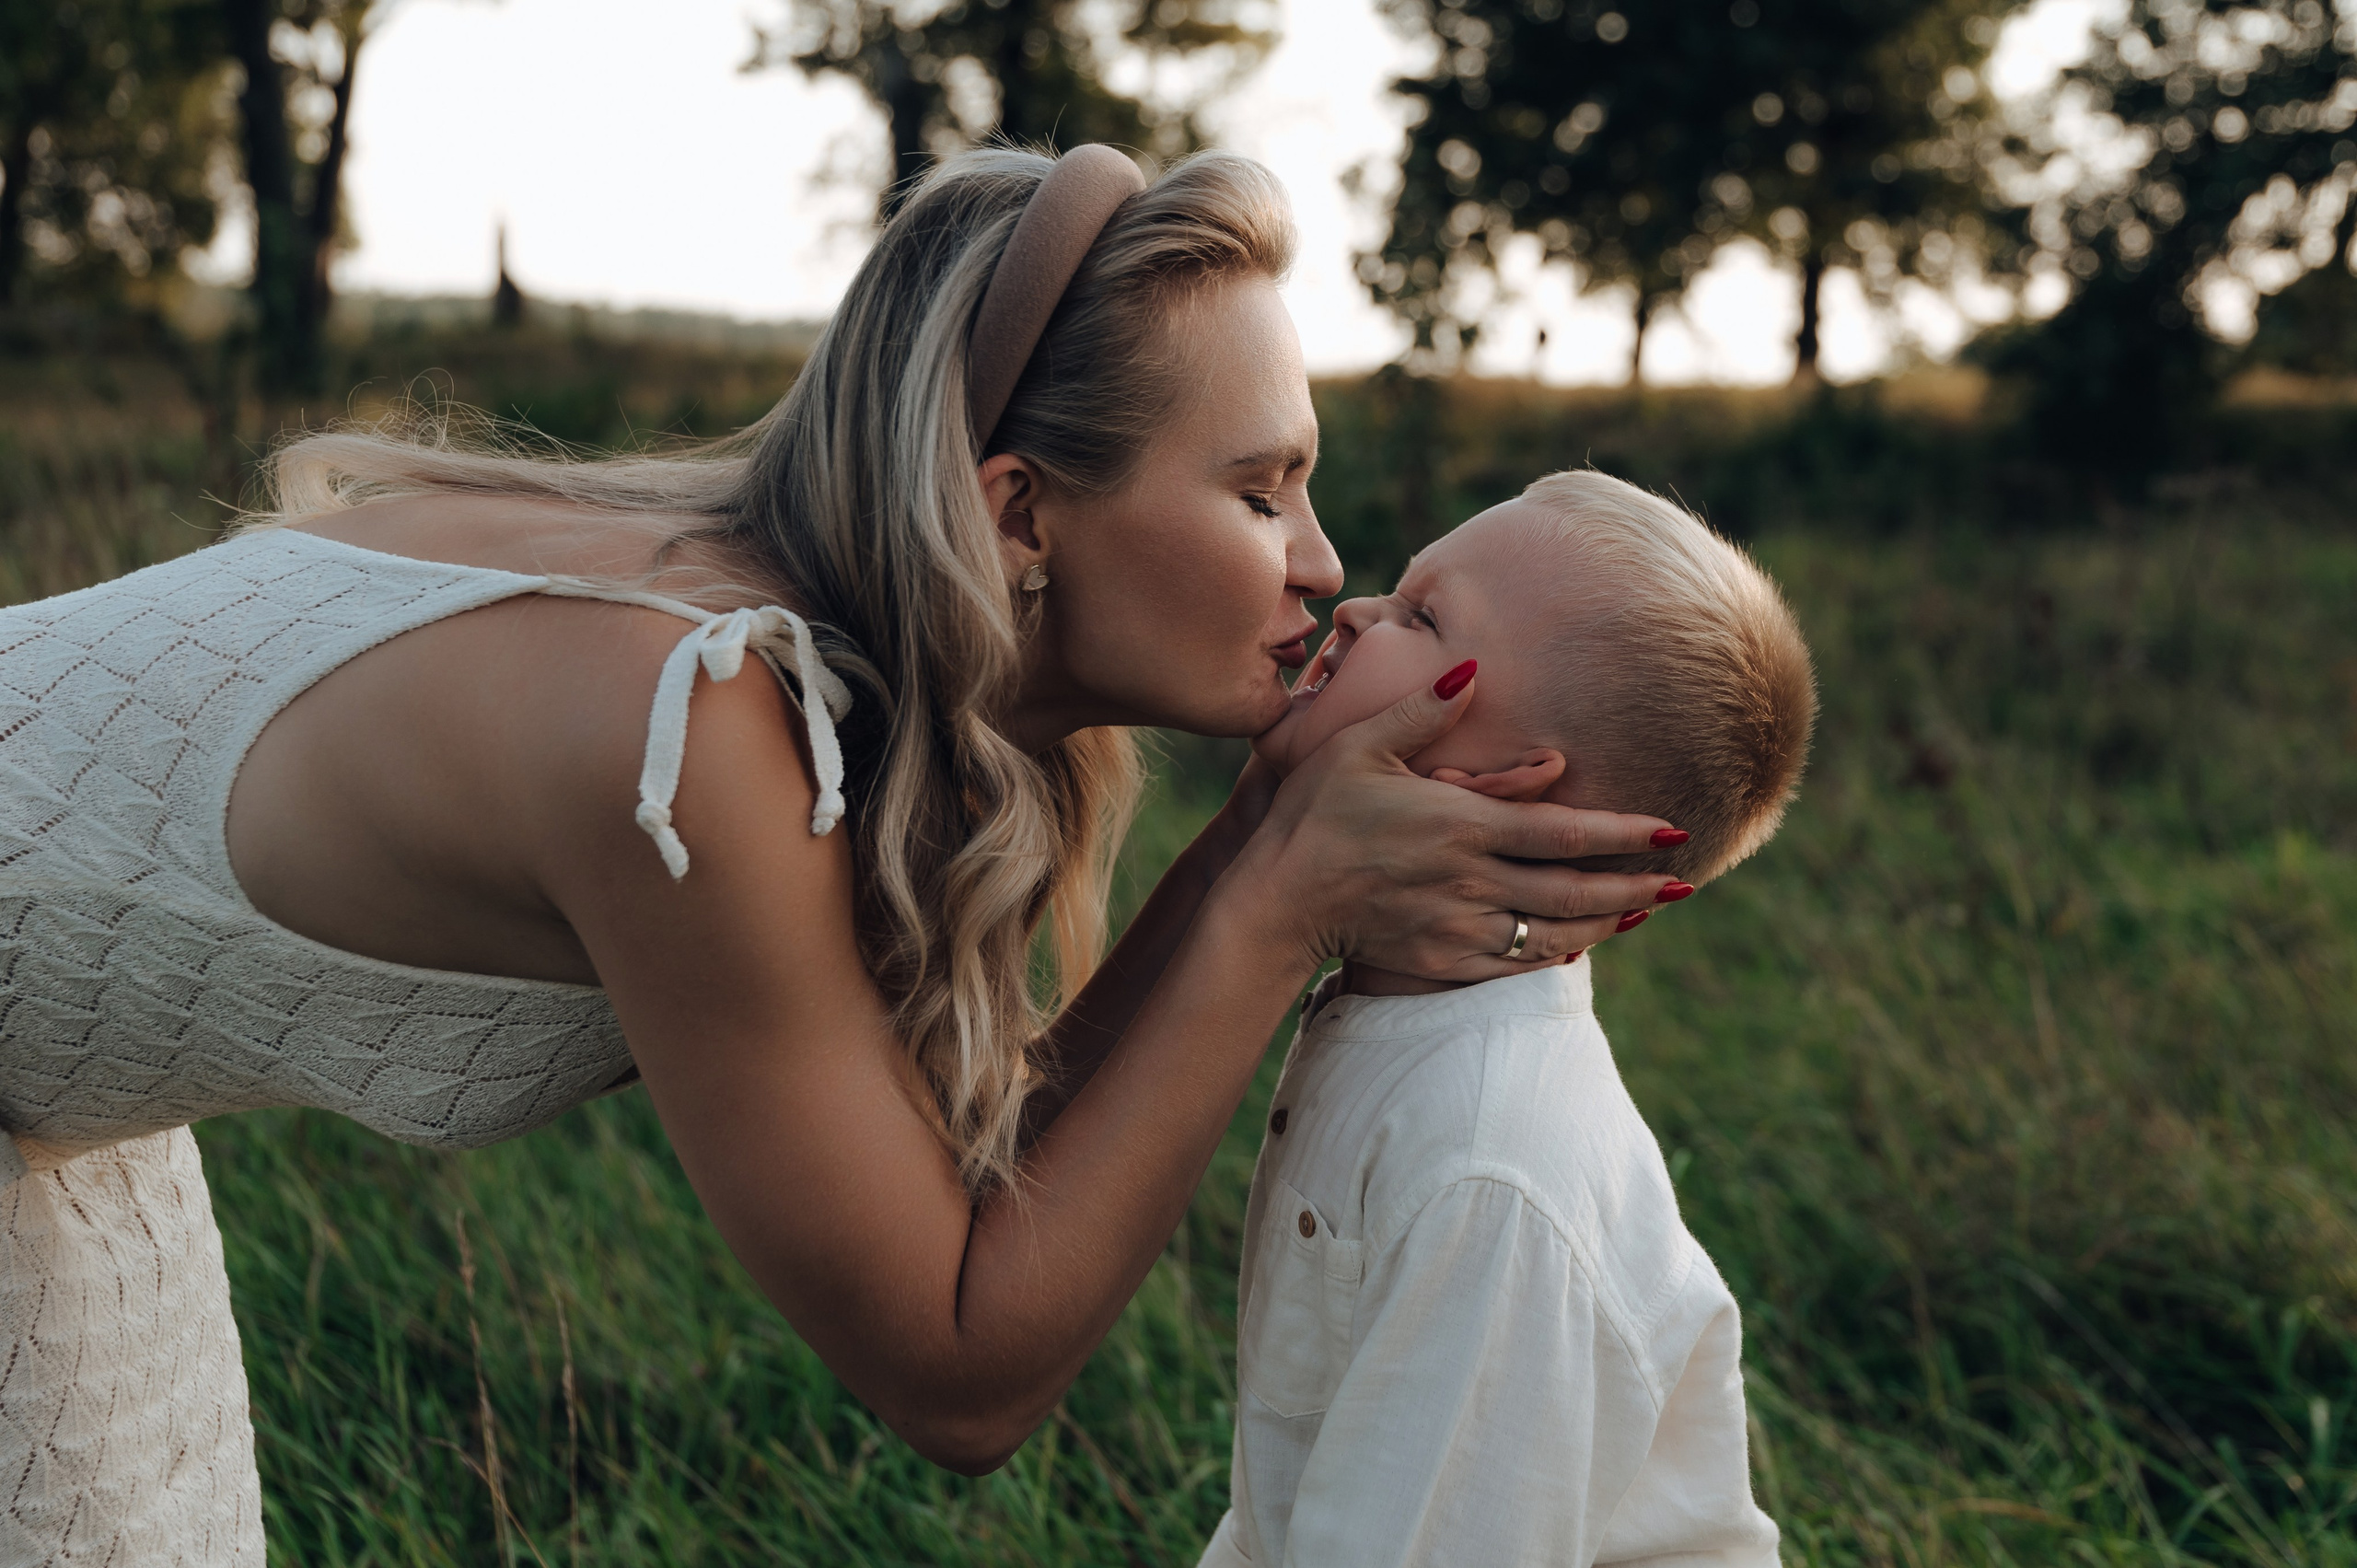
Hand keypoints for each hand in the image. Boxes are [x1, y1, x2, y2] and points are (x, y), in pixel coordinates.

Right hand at [1230, 664, 1684, 980]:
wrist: (1275, 900)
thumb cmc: (1314, 814)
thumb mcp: (1360, 746)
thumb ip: (1423, 710)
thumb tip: (1473, 672)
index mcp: (1460, 825)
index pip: (1563, 832)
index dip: (1624, 834)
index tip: (1671, 830)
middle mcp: (1470, 880)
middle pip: (1574, 889)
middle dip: (1636, 887)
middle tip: (1685, 883)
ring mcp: (1458, 925)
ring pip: (1553, 931)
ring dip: (1606, 924)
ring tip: (1646, 912)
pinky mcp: (1441, 959)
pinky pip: (1513, 962)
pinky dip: (1555, 952)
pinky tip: (1579, 941)